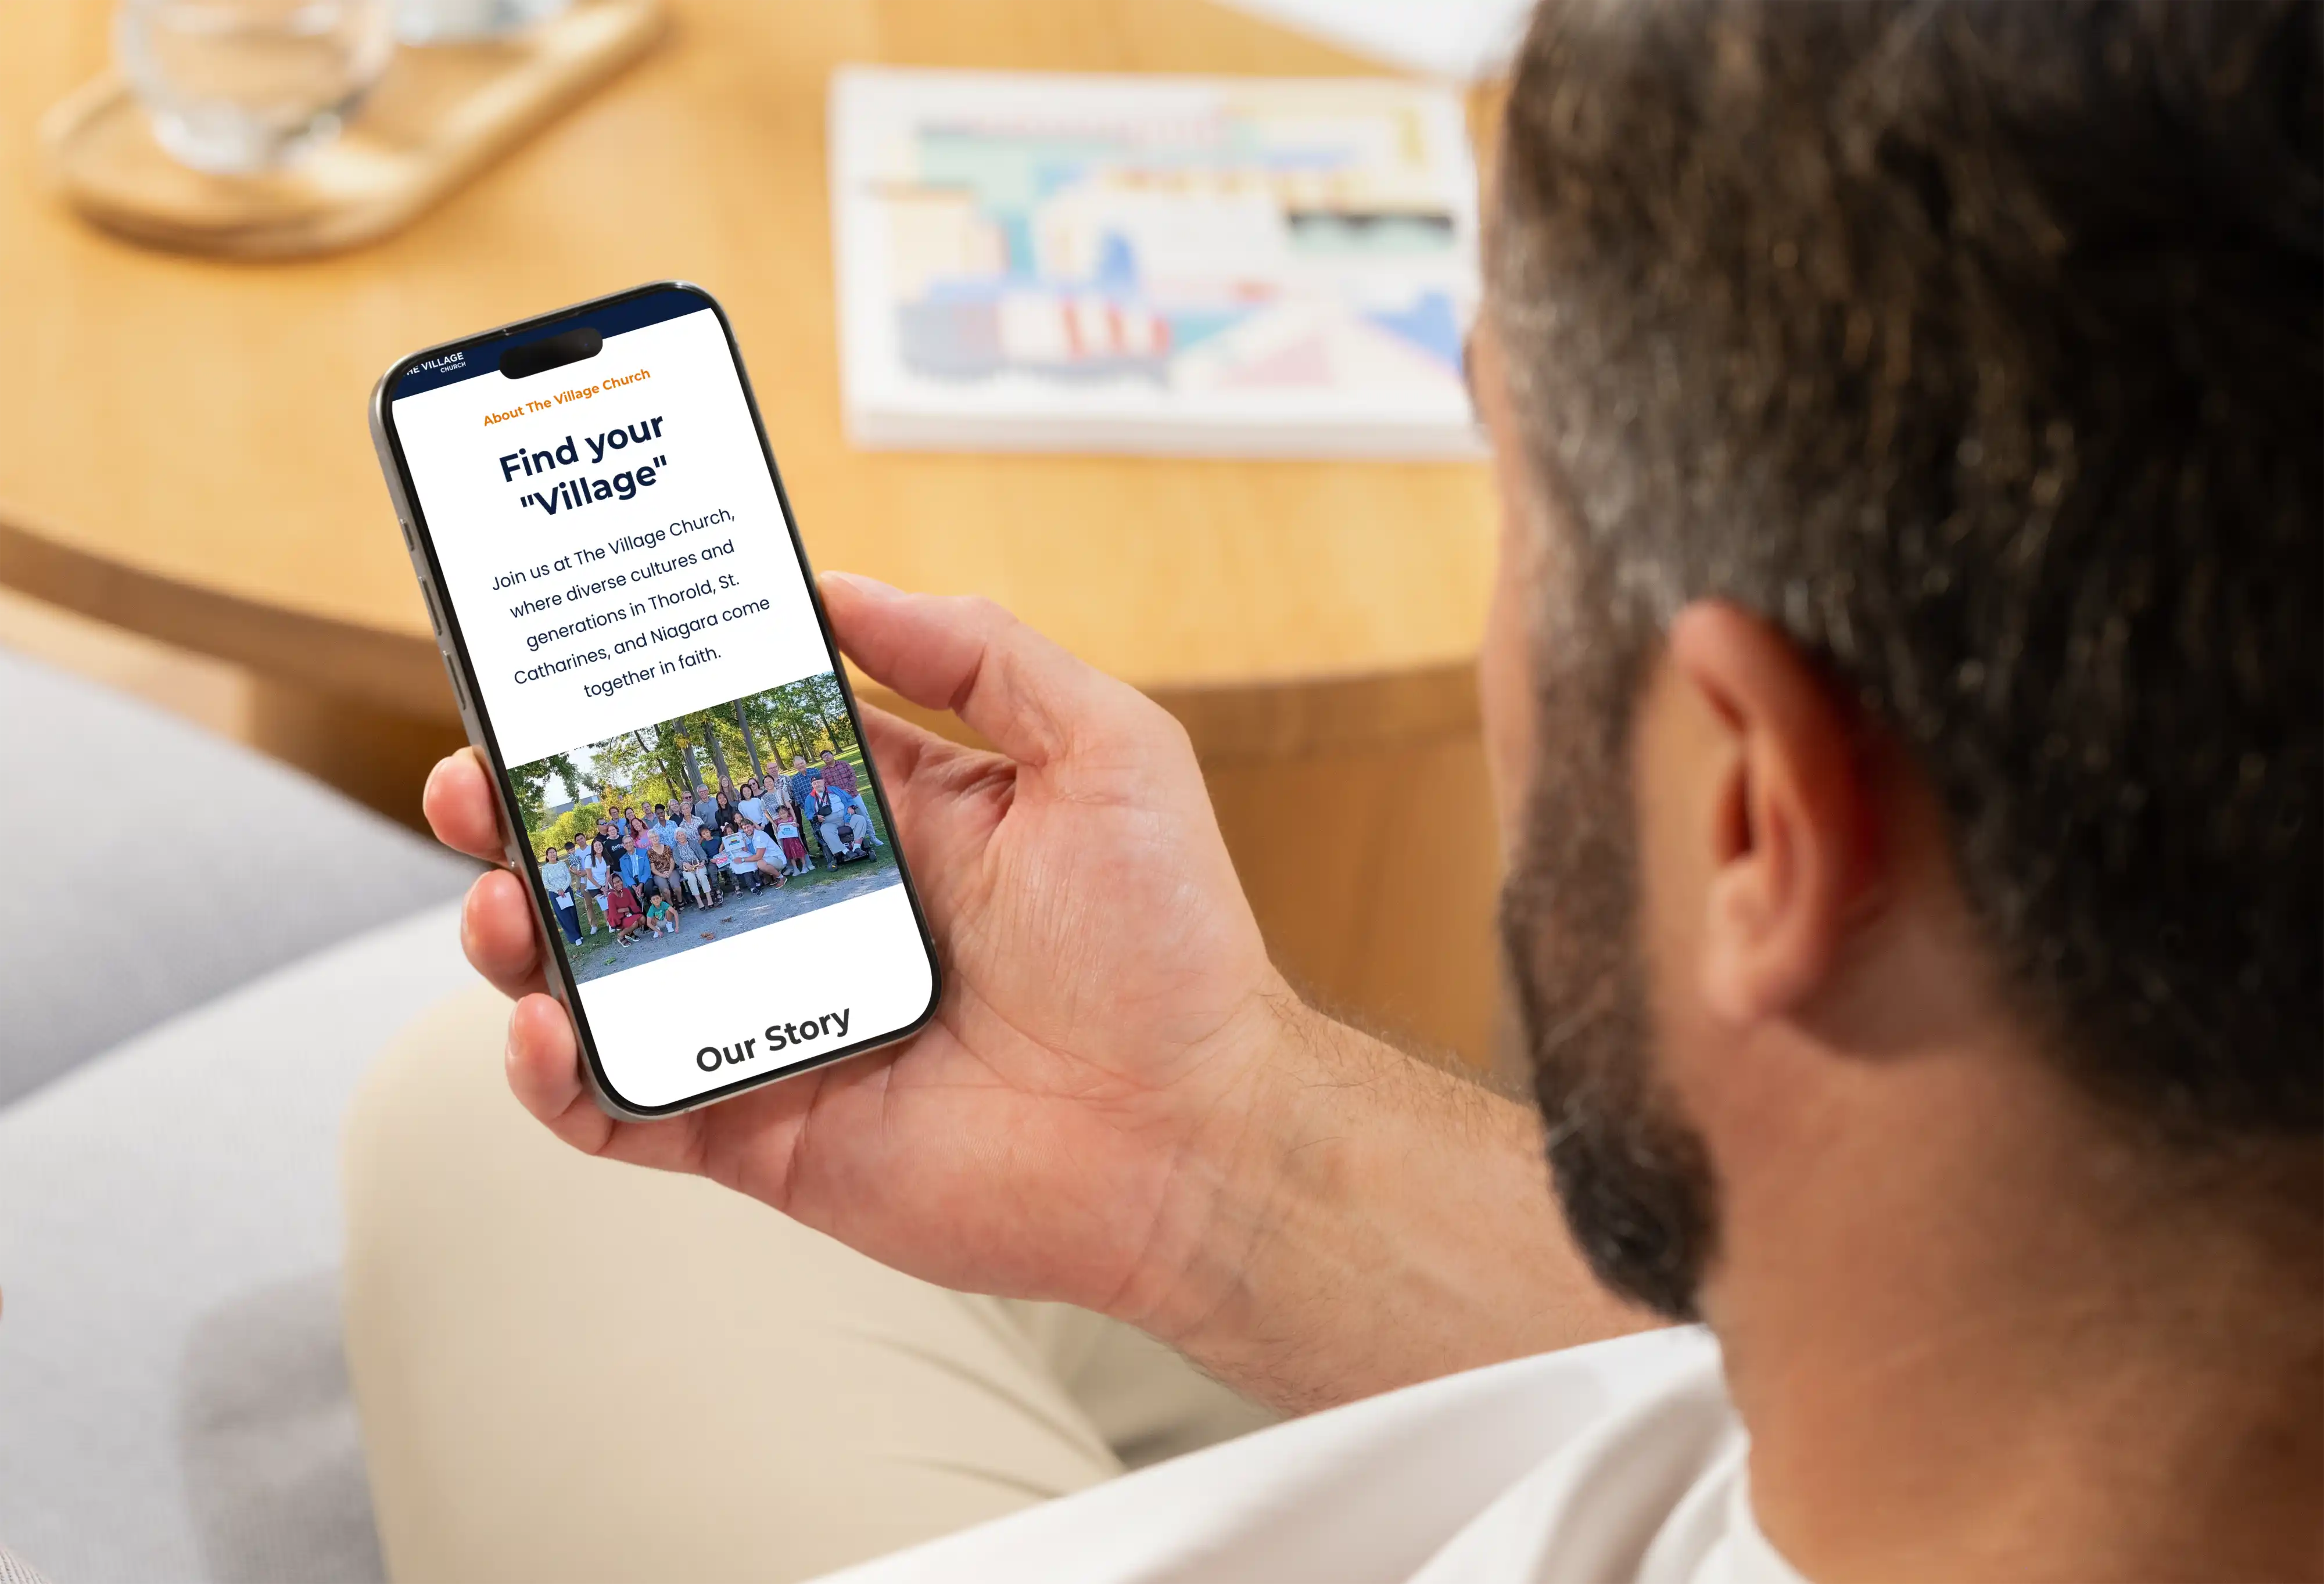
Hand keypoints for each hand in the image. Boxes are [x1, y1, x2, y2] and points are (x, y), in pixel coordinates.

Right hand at [426, 574, 1306, 1342]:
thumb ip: (980, 654)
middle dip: (532, 813)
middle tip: (477, 779)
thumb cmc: (1169, 944)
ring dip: (517, 932)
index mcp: (877, 817)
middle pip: (630, 854)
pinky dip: (556, 1076)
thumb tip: (839, 586)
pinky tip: (543, 1028)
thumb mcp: (1106, 751)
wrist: (1195, 1135)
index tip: (553, 658)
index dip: (634, 708)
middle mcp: (811, 911)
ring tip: (497, 901)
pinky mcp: (760, 1129)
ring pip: (601, 973)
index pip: (723, 745)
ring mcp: (775, 1020)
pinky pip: (624, 1106)